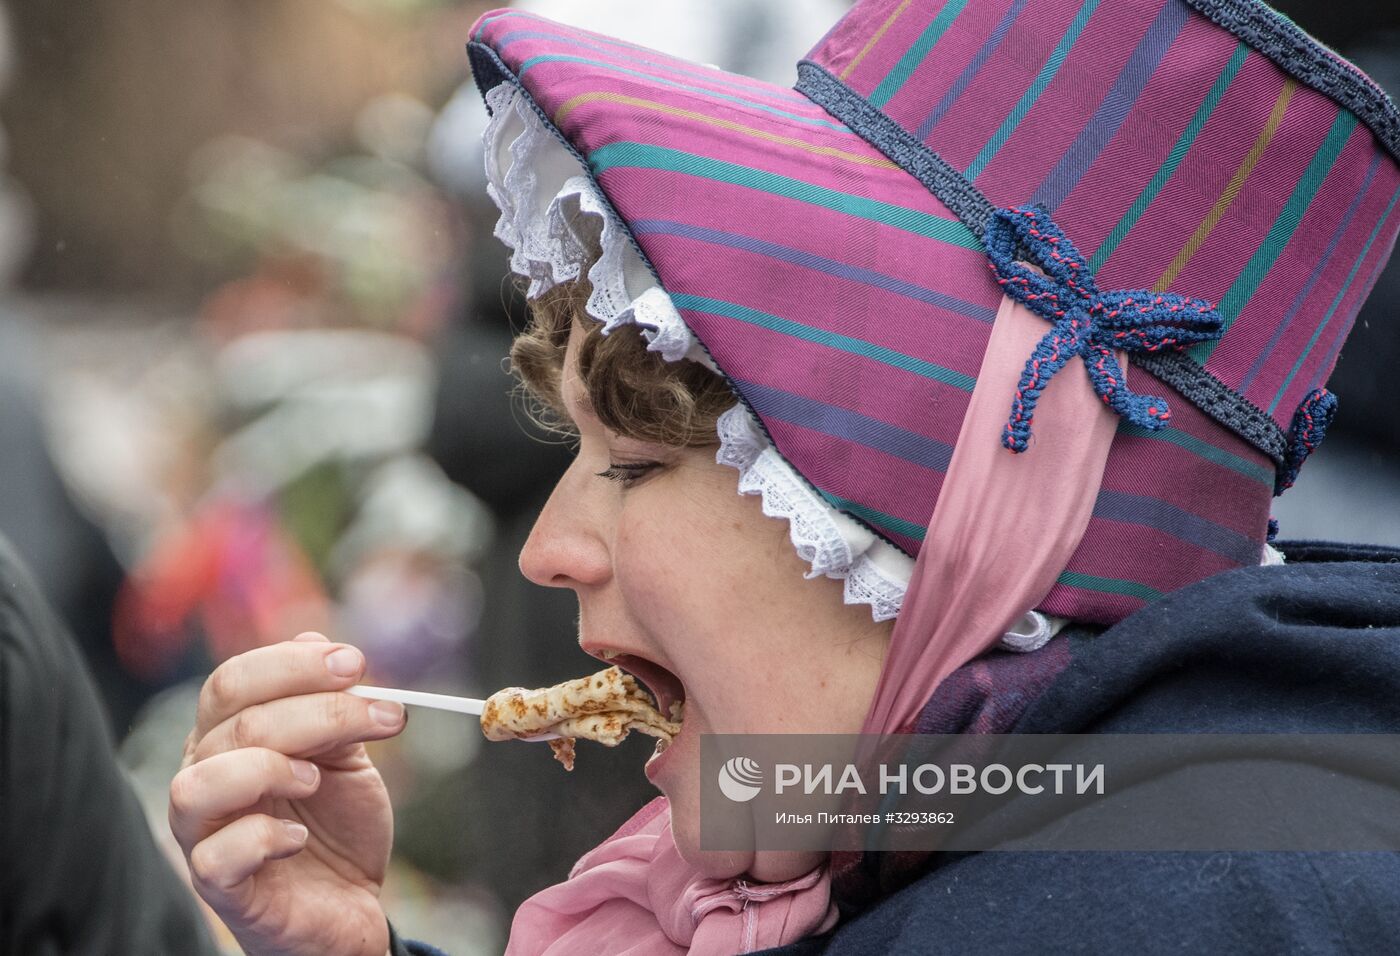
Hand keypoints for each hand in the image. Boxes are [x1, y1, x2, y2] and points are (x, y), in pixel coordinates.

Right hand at [170, 632, 406, 955]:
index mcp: (227, 736)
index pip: (233, 680)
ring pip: (201, 783)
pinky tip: (300, 839)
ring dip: (269, 767)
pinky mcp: (219, 886)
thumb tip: (316, 641)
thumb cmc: (336, 826)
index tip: (356, 663)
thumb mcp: (344, 756)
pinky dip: (262, 839)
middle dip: (317, 708)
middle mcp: (203, 777)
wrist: (349, 904)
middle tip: (381, 712)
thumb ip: (330, 707)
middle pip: (236, 722)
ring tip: (318, 778)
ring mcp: (202, 834)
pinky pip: (215, 856)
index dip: (293, 665)